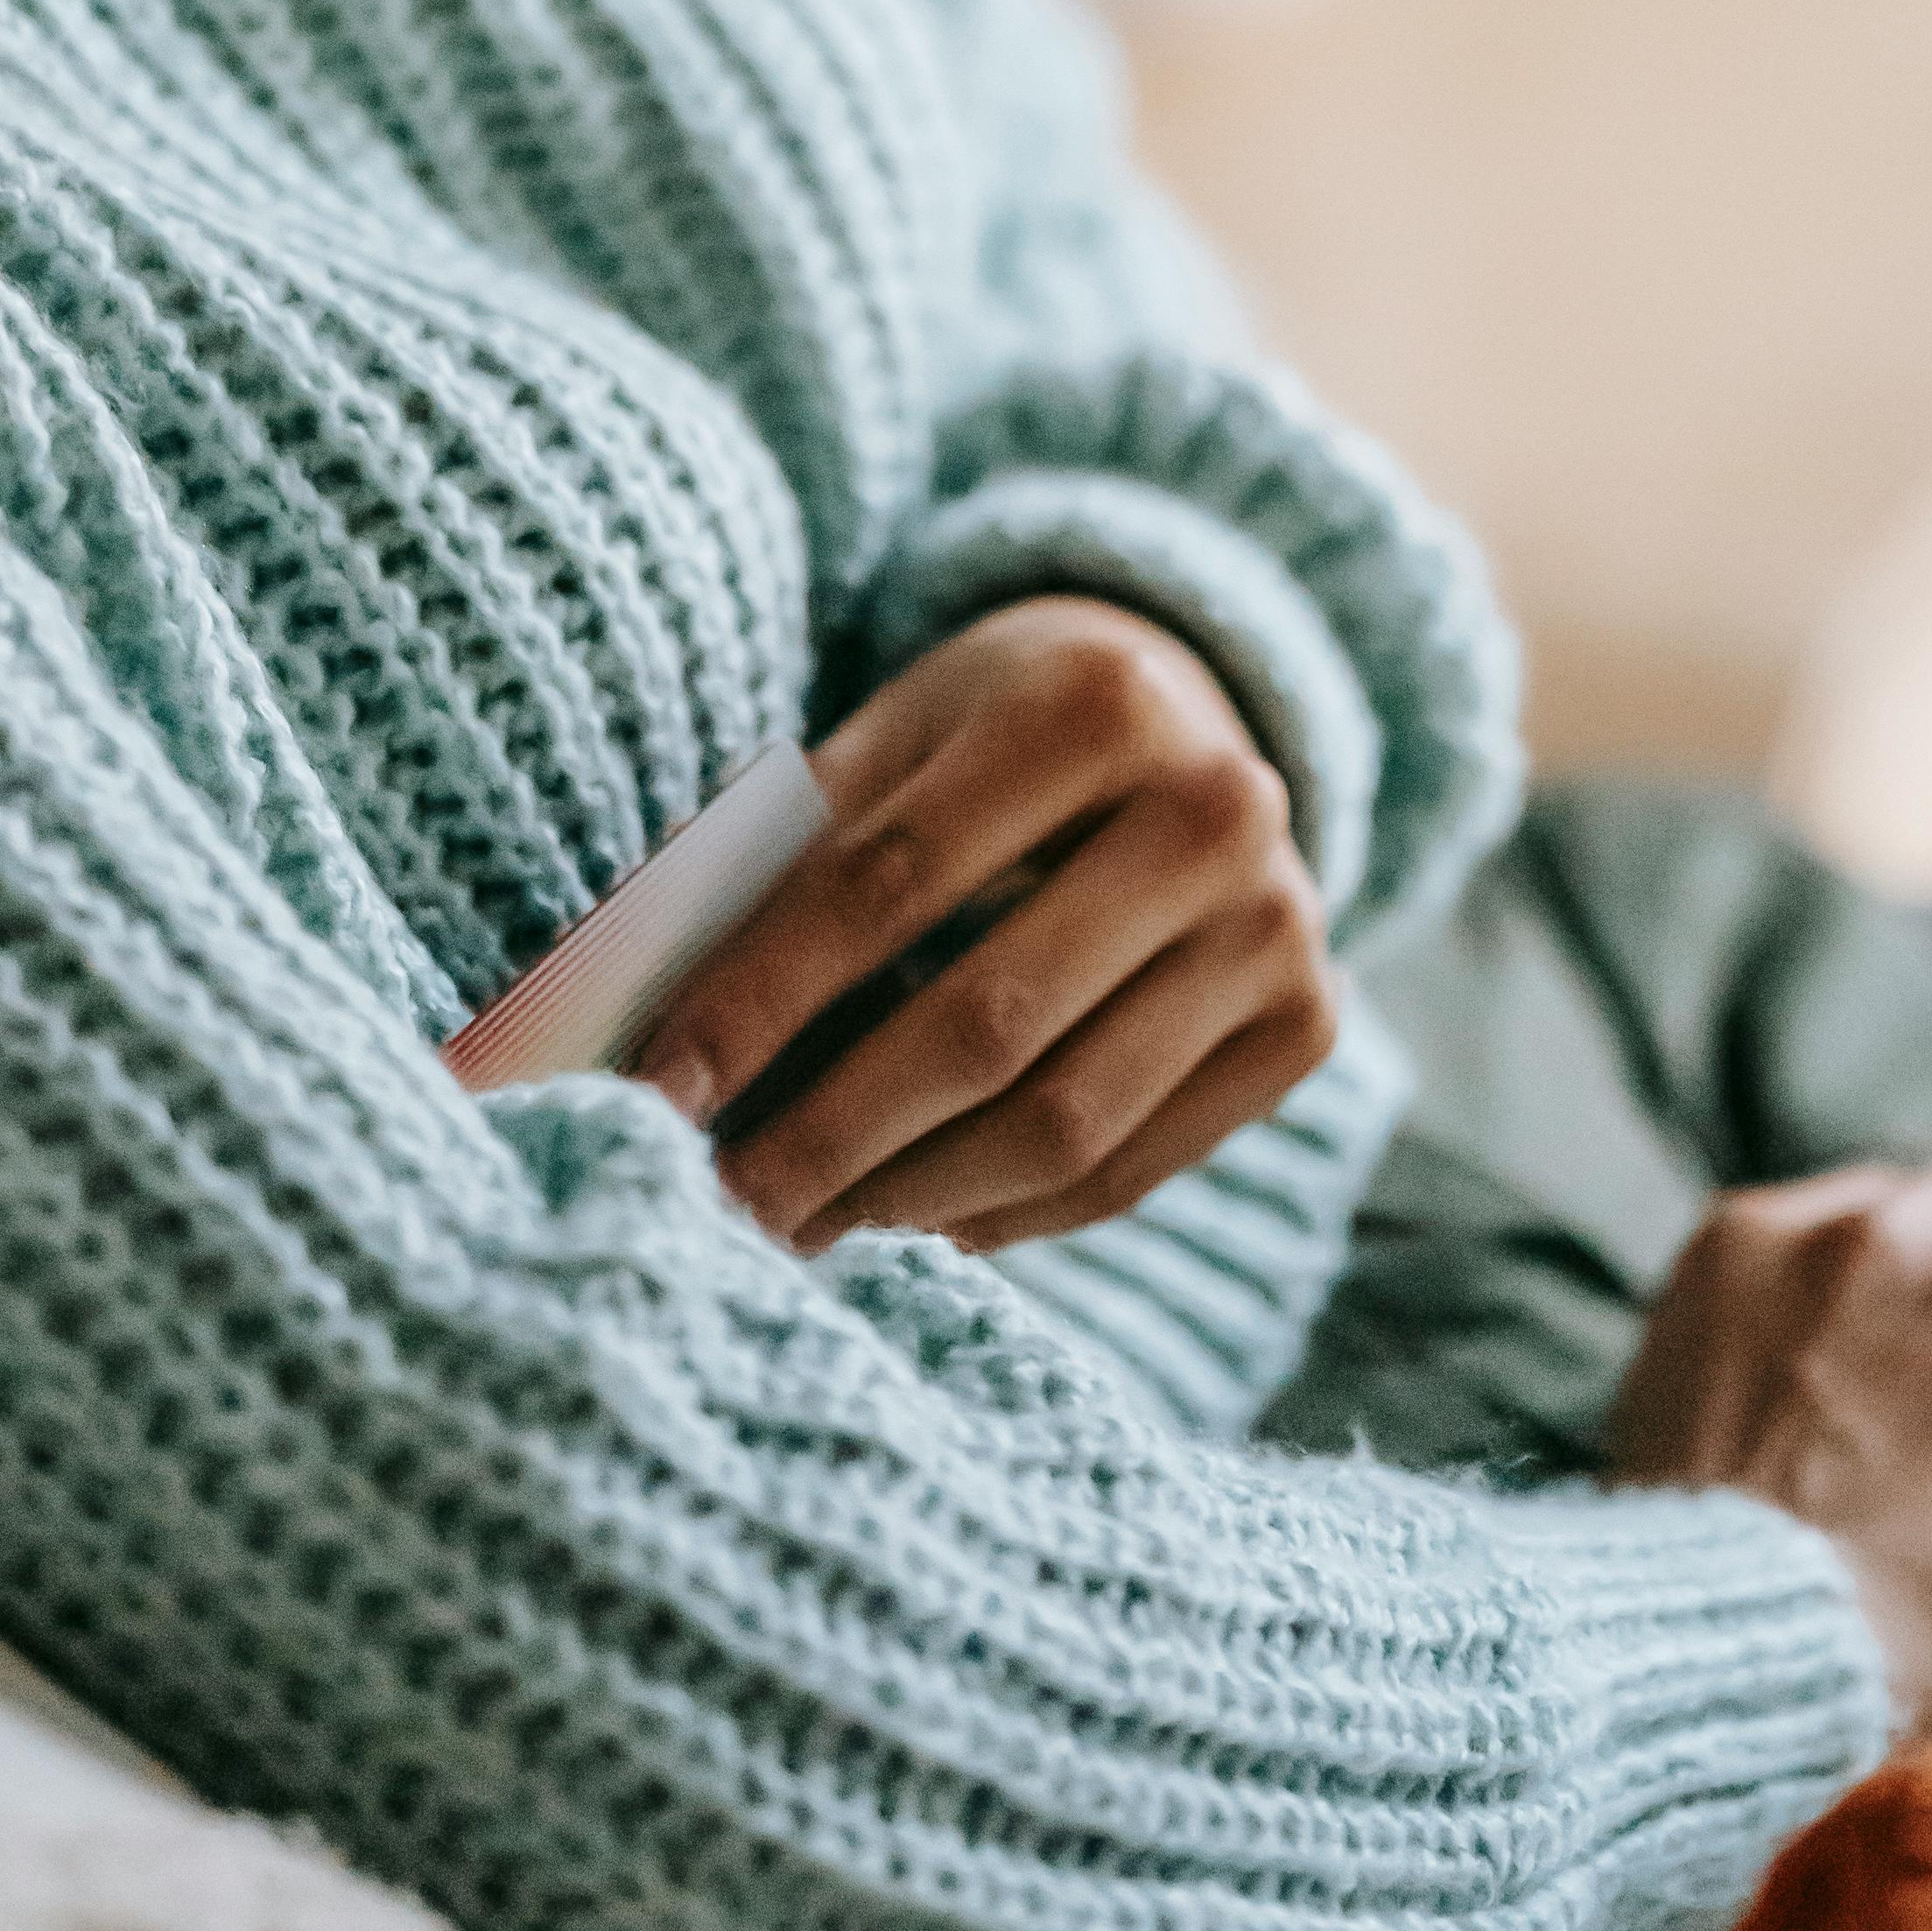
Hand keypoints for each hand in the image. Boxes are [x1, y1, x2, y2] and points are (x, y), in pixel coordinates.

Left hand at [635, 595, 1338, 1251]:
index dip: (761, 993)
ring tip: (794, 1229)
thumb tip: (628, 1001)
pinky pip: (1131, 1167)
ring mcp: (1279, 928)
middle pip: (987, 1019)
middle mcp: (1217, 809)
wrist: (1194, 713)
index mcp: (1094, 701)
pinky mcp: (1304, 1028)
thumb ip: (781, 850)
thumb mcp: (897, 730)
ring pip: (1066, 1120)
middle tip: (717, 1202)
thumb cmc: (996, 728)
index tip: (656, 1086)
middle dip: (829, 1131)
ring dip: (908, 1200)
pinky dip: (1004, 1217)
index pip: (890, 879)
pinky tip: (905, 1227)